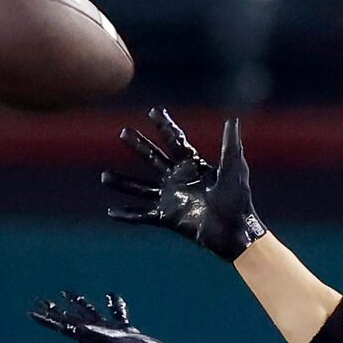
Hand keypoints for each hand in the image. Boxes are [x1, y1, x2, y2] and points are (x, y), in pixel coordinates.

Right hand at [103, 111, 266, 261]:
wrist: (235, 231)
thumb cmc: (238, 201)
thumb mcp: (234, 169)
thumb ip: (230, 145)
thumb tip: (232, 119)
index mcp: (193, 166)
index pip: (174, 141)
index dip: (164, 125)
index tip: (154, 111)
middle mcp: (178, 180)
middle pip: (152, 158)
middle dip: (138, 145)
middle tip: (123, 131)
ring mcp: (171, 199)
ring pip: (140, 187)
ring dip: (122, 182)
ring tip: (103, 177)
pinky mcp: (167, 218)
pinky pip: (143, 216)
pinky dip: (127, 215)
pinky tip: (111, 211)